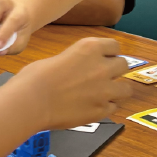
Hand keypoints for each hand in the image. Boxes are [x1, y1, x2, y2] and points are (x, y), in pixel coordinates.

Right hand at [6, 38, 128, 129]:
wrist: (31, 102)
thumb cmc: (35, 78)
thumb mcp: (58, 58)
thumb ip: (76, 61)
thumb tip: (78, 69)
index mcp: (89, 48)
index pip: (114, 46)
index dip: (109, 53)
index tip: (103, 58)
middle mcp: (101, 67)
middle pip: (123, 65)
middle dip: (115, 70)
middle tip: (103, 77)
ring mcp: (104, 90)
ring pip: (126, 89)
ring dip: (116, 90)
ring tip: (102, 94)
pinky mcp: (101, 110)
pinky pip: (114, 108)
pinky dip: (106, 107)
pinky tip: (93, 107)